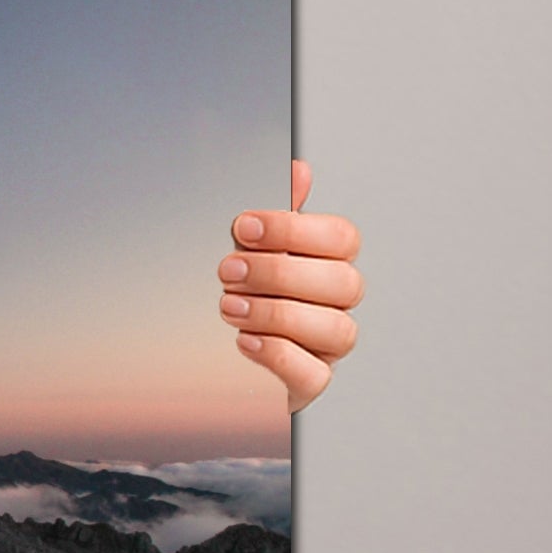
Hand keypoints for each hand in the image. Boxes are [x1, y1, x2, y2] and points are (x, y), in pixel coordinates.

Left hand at [221, 158, 360, 410]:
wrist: (208, 352)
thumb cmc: (242, 289)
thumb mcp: (250, 248)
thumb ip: (274, 215)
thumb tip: (299, 169)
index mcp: (326, 263)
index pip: (342, 238)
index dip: (294, 230)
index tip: (242, 227)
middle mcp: (335, 304)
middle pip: (343, 283)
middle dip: (279, 273)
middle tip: (227, 270)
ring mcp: (326, 347)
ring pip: (336, 329)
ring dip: (276, 313)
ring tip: (229, 306)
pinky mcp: (309, 383)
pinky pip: (314, 375)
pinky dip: (279, 355)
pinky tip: (244, 341)